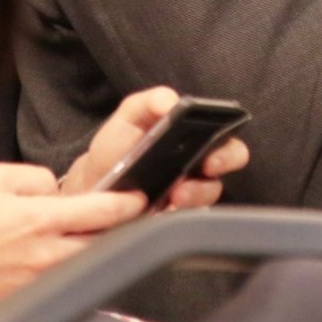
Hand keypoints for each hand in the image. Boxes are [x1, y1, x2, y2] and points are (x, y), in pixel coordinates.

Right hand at [0, 163, 146, 315]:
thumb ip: (37, 178)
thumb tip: (60, 191)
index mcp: (40, 219)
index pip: (103, 210)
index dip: (129, 204)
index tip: (142, 198)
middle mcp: (44, 253)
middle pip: (104, 244)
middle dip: (122, 231)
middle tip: (132, 220)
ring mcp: (37, 282)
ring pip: (86, 266)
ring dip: (98, 253)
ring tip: (101, 239)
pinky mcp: (26, 301)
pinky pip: (62, 286)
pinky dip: (71, 274)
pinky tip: (69, 263)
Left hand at [59, 85, 250, 209]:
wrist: (93, 184)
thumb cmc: (117, 146)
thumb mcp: (129, 116)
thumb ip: (150, 102)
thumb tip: (171, 102)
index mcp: (194, 136)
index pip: (226, 139)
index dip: (227, 145)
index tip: (213, 149)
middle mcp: (200, 164)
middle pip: (228, 165)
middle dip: (221, 167)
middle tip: (204, 169)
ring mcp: (191, 193)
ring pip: (208, 195)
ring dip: (194, 195)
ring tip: (173, 197)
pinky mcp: (176, 216)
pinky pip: (186, 219)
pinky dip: (174, 215)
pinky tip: (159, 212)